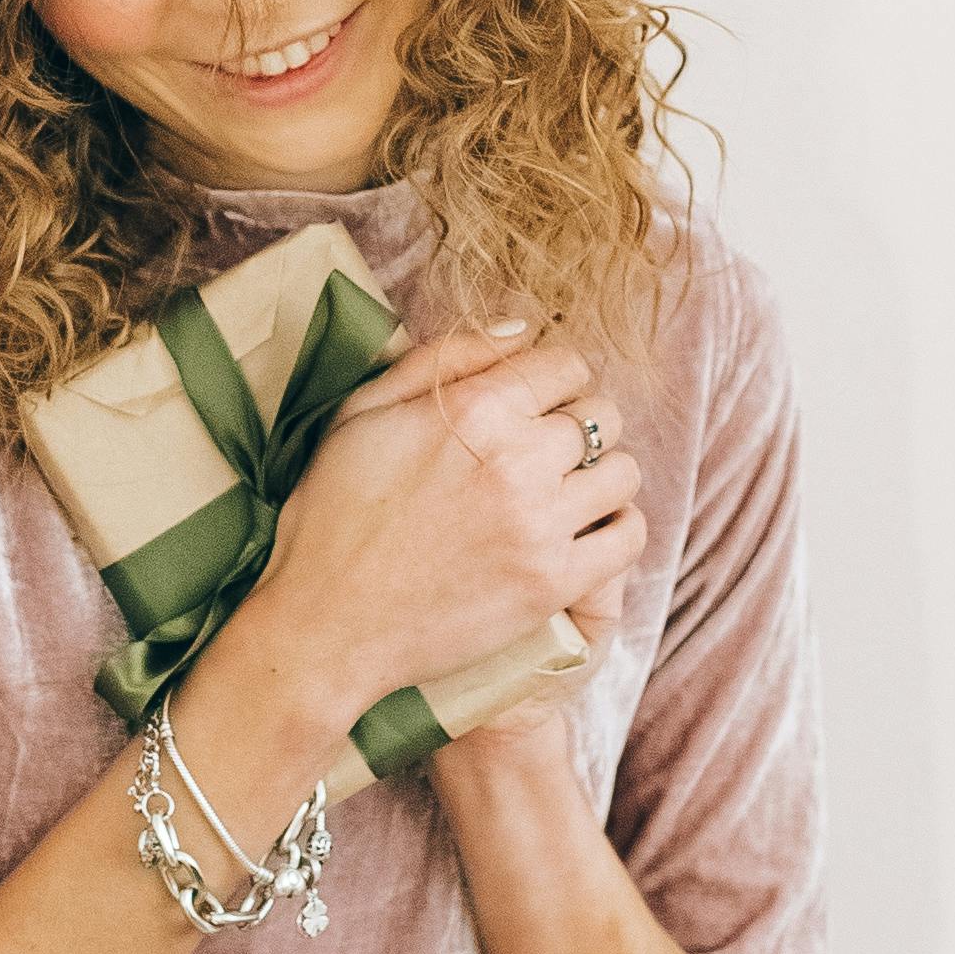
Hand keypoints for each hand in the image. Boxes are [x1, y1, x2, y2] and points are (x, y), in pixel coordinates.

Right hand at [225, 327, 644, 764]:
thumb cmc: (332, 515)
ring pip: (623, 472)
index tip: (534, 406)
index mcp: (472, 408)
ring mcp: (539, 524)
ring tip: (565, 494)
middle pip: (600, 416)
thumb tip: (521, 328)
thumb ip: (445, 357)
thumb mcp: (362, 412)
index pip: (566, 366)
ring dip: (600, 477)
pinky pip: (629, 536)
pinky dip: (616, 528)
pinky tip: (584, 532)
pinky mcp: (553, 583)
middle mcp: (516, 459)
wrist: (325, 625)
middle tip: (544, 454)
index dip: (551, 381)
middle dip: (575, 426)